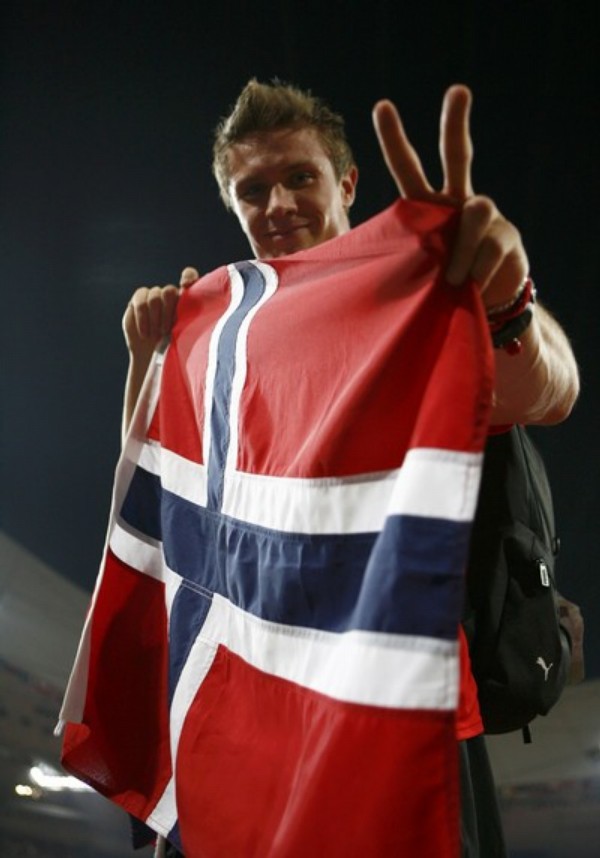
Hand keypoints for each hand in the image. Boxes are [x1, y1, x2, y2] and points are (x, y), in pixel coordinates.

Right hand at [122, 266, 198, 358]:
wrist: (152, 358)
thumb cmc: (177, 349)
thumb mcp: (190, 337)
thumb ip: (196, 324)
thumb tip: (207, 320)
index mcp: (187, 299)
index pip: (189, 276)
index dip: (188, 277)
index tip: (185, 286)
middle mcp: (171, 295)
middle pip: (169, 291)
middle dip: (167, 312)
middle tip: (166, 332)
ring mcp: (154, 295)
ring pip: (155, 296)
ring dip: (155, 318)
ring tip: (155, 336)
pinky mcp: (139, 299)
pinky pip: (140, 300)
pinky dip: (142, 318)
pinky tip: (145, 333)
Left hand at [372, 85, 527, 308]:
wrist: (485, 306)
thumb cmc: (440, 287)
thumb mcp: (415, 272)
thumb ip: (405, 259)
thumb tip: (392, 258)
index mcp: (428, 208)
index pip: (409, 169)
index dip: (395, 140)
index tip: (382, 105)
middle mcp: (457, 203)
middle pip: (458, 156)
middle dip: (456, 123)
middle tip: (458, 91)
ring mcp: (486, 216)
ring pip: (476, 213)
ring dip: (461, 249)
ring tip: (452, 279)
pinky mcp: (507, 236)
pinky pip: (489, 249)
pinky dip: (478, 270)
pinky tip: (474, 285)